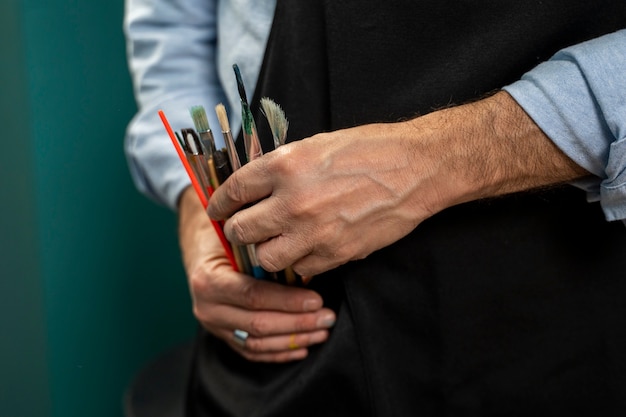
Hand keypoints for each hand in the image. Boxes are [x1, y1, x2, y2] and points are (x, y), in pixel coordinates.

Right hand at [178, 186, 335, 361]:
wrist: (202, 252)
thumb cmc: (227, 239)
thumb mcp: (241, 237)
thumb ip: (266, 252)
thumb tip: (306, 266)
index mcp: (210, 280)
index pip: (253, 295)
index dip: (287, 300)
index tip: (317, 300)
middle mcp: (208, 307)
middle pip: (258, 324)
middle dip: (298, 323)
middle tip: (327, 317)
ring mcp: (214, 326)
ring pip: (257, 343)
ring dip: (294, 340)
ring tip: (322, 332)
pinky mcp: (223, 337)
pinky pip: (253, 351)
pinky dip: (279, 352)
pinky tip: (303, 347)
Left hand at [207, 91, 587, 276]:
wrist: (417, 169)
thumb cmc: (369, 150)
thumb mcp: (317, 144)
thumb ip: (281, 167)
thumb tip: (253, 186)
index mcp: (284, 165)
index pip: (232, 191)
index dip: (219, 204)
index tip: (218, 211)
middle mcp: (293, 200)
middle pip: (241, 231)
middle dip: (239, 231)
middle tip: (246, 229)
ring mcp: (314, 231)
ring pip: (265, 258)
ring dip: (267, 251)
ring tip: (277, 242)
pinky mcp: (336, 253)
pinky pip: (300, 269)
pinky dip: (299, 262)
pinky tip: (308, 248)